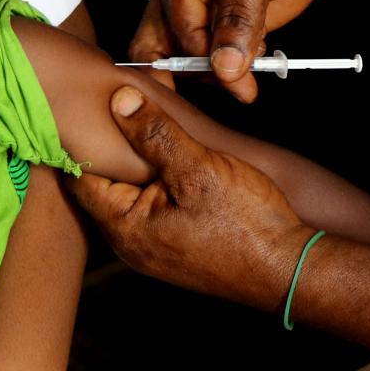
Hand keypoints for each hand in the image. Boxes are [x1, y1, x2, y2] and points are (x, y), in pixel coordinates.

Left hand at [69, 86, 310, 310]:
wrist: (290, 269)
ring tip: (143, 121)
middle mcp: (130, 243)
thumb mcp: (198, 169)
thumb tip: (118, 101)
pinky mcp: (174, 244)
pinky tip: (170, 154)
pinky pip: (150, 204)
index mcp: (124, 227)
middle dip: (109, 145)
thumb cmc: (247, 225)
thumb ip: (155, 134)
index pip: (79, 176)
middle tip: (115, 104)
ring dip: (135, 160)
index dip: (81, 138)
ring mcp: (152, 246)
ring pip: (129, 192)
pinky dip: (154, 178)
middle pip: (102, 184)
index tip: (85, 106)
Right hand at [129, 0, 348, 101]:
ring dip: (217, 72)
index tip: (234, 79)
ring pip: (187, 57)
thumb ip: (239, 18)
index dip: (203, 59)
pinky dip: (232, 68)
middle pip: (160, 47)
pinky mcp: (228, 22)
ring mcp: (205, 8)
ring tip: (254, 70)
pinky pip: (216, 55)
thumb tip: (223, 65)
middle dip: (191, 74)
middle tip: (231, 88)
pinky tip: (259, 61)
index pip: (176, 30)